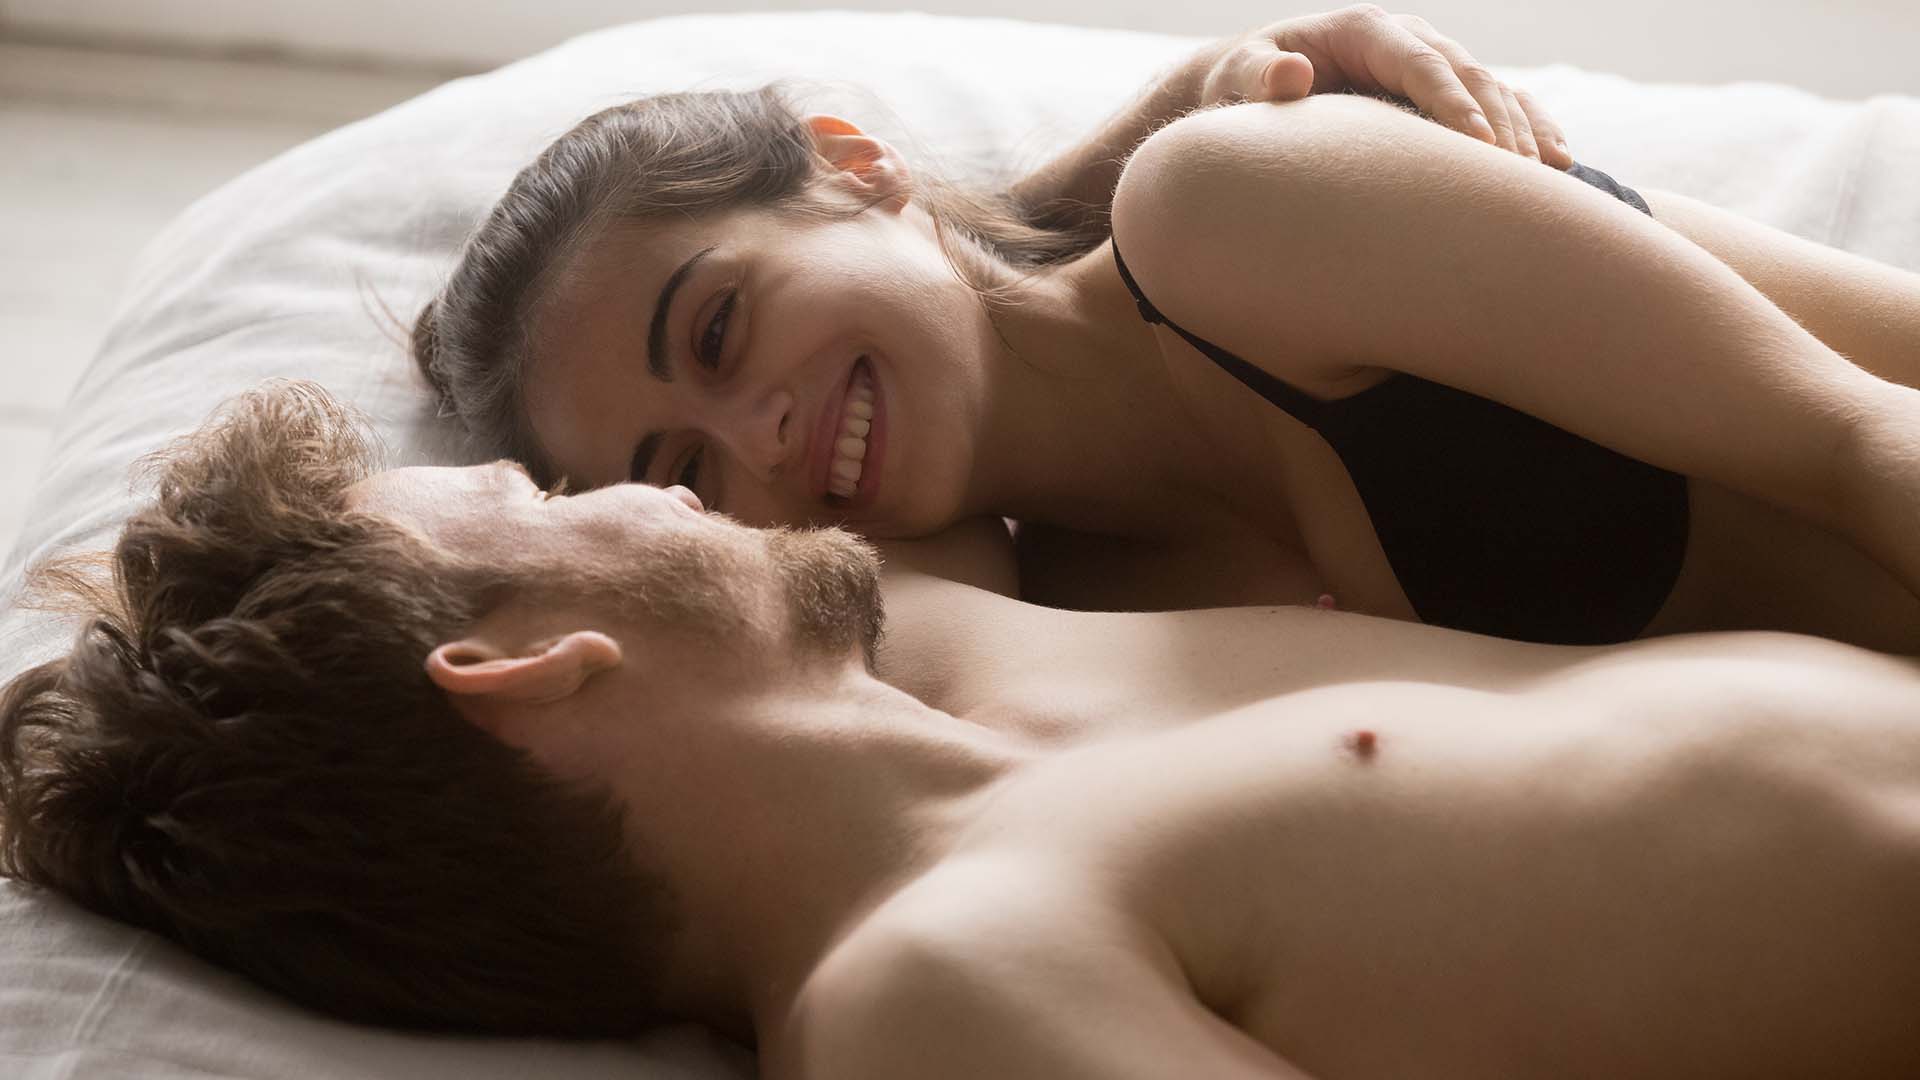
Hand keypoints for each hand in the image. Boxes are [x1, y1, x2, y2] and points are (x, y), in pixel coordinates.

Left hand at [1192, 5, 1571, 167]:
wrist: (1255, 83)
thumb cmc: (1244, 83)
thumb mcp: (1238, 77)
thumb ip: (1258, 77)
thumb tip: (1290, 75)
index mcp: (1364, 30)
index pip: (1419, 63)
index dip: (1451, 102)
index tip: (1477, 145)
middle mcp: (1406, 39)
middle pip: (1467, 76)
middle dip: (1497, 124)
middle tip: (1520, 179)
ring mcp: (1430, 62)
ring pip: (1492, 90)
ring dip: (1523, 132)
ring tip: (1547, 180)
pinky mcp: (1442, 89)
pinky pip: (1499, 105)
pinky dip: (1531, 128)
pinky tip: (1561, 163)